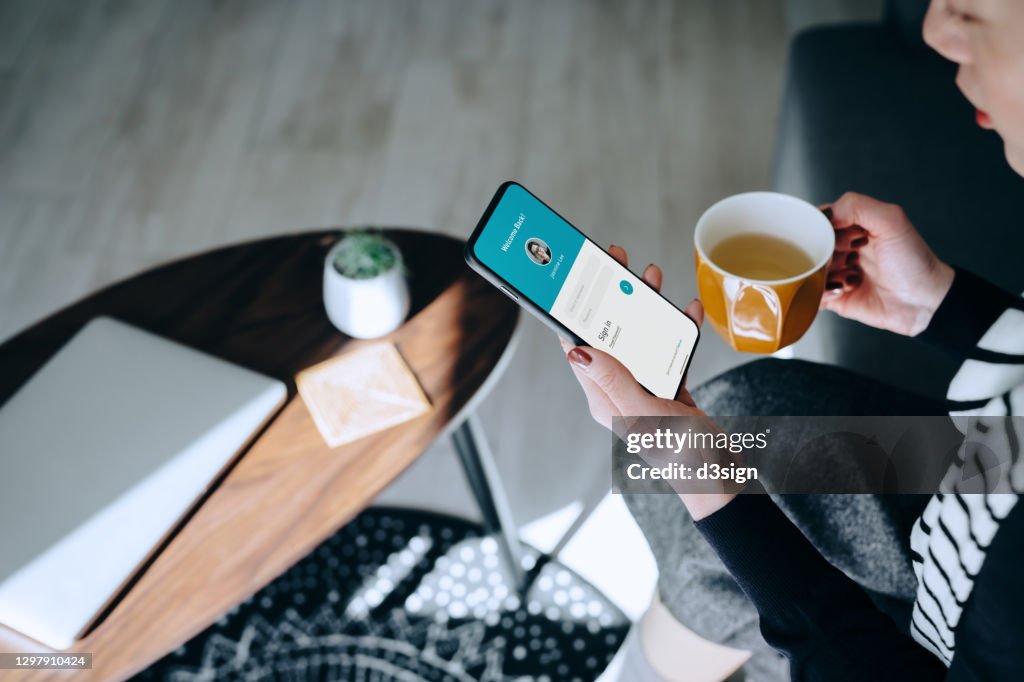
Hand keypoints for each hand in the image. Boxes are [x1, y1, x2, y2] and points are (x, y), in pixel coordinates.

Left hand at [559, 245, 735, 519]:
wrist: (721, 482)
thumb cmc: (682, 457)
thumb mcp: (645, 414)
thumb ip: (615, 381)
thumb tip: (578, 352)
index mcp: (603, 398)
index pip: (579, 348)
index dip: (576, 313)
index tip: (579, 280)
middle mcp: (619, 391)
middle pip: (610, 336)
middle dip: (614, 298)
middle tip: (619, 263)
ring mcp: (644, 389)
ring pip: (639, 338)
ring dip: (646, 308)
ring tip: (651, 277)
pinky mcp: (670, 390)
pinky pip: (669, 351)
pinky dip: (677, 329)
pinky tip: (688, 310)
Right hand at [820, 192, 953, 335]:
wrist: (924, 303)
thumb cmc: (914, 262)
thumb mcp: (891, 221)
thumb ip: (856, 206)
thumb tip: (824, 215)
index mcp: (853, 226)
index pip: (819, 219)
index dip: (817, 226)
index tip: (827, 234)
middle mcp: (843, 248)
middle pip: (809, 246)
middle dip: (819, 252)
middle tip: (839, 258)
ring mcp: (837, 273)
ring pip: (808, 270)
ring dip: (822, 274)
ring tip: (846, 277)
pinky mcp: (835, 297)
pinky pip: (812, 294)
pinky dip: (821, 292)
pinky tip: (843, 290)